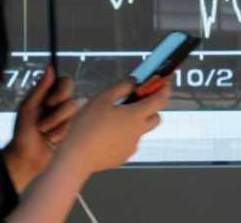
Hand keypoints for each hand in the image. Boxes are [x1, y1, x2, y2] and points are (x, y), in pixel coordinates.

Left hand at [2, 65, 78, 191]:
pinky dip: (59, 134)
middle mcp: (57, 105)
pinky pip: (72, 127)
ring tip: (44, 132)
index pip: (64, 82)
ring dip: (55, 124)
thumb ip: (40, 88)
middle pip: (71, 96)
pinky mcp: (69, 131)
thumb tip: (49, 68)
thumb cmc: (23, 133)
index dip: (61, 91)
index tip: (49, 102)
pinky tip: (50, 140)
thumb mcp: (28, 108)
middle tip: (44, 121)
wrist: (27, 158)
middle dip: (57, 111)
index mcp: (46, 95)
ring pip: (72, 112)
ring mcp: (64, 118)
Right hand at [54, 75, 170, 176]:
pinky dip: (122, 135)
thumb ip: (121, 87)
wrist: (77, 155)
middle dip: (151, 107)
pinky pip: (128, 142)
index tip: (163, 84)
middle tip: (136, 101)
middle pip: (155, 117)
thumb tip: (133, 83)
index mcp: (135, 116)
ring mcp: (132, 146)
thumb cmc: (87, 126)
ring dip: (133, 122)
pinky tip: (105, 133)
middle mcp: (138, 132)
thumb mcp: (102, 98)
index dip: (163, 90)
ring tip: (110, 119)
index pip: (158, 100)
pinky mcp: (123, 156)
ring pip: (140, 130)